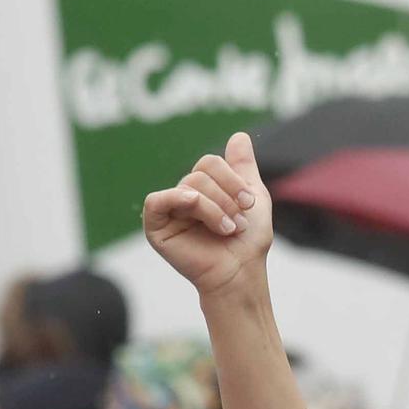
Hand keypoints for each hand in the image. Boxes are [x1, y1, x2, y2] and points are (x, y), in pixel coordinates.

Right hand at [141, 131, 272, 295]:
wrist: (240, 273)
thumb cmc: (247, 242)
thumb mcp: (253, 198)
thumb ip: (244, 167)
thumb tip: (239, 135)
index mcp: (205, 188)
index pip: (211, 162)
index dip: (232, 179)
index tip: (250, 203)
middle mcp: (184, 196)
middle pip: (200, 173)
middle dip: (226, 197)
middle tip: (238, 222)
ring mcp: (169, 211)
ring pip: (188, 187)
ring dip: (215, 208)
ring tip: (227, 229)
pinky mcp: (156, 227)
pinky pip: (157, 200)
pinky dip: (178, 200)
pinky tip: (194, 208)